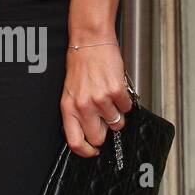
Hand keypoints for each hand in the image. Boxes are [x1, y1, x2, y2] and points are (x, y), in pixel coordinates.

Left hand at [60, 42, 133, 157]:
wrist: (90, 42)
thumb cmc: (80, 64)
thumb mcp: (70, 91)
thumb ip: (78, 112)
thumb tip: (90, 132)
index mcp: (68, 106)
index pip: (74, 141)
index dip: (86, 151)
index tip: (93, 151)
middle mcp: (82, 106)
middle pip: (98, 137)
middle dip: (104, 130)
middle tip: (104, 117)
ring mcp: (100, 100)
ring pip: (116, 123)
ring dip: (116, 113)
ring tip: (109, 97)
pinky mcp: (116, 92)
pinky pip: (127, 108)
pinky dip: (125, 101)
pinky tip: (116, 89)